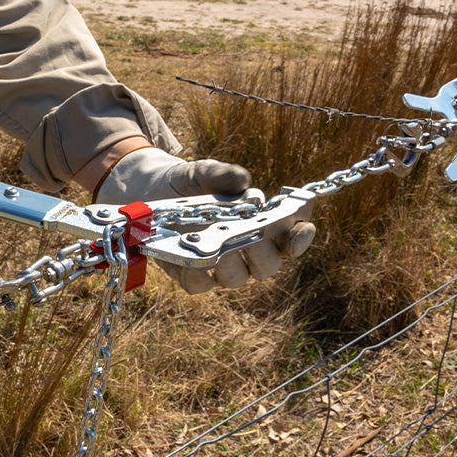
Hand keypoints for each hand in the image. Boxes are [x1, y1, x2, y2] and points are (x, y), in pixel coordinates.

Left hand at [95, 146, 314, 291]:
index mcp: (261, 224)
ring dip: (230, 264)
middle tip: (252, 237)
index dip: (302, 236)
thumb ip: (225, 174)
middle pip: (269, 266)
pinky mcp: (192, 274)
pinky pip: (201, 285)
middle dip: (263, 254)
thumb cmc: (193, 181)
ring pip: (237, 279)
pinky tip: (191, 257)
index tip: (299, 228)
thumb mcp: (206, 171)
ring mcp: (220, 266)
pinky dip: (198, 273)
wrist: (154, 192)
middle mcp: (246, 250)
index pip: (293, 236)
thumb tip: (242, 183)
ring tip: (219, 245)